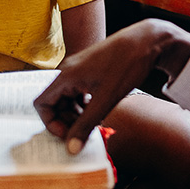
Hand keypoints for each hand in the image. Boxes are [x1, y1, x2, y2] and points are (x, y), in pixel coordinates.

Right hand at [34, 19, 189, 153]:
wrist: (147, 40)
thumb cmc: (126, 64)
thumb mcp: (105, 100)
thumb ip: (86, 125)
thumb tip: (71, 148)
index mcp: (66, 75)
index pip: (42, 103)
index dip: (51, 123)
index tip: (68, 134)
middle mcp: (69, 70)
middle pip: (54, 102)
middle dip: (66, 121)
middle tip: (83, 133)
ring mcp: (79, 69)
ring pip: (68, 98)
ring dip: (76, 114)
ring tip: (93, 124)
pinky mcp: (90, 70)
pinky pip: (78, 91)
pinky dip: (84, 105)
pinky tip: (98, 111)